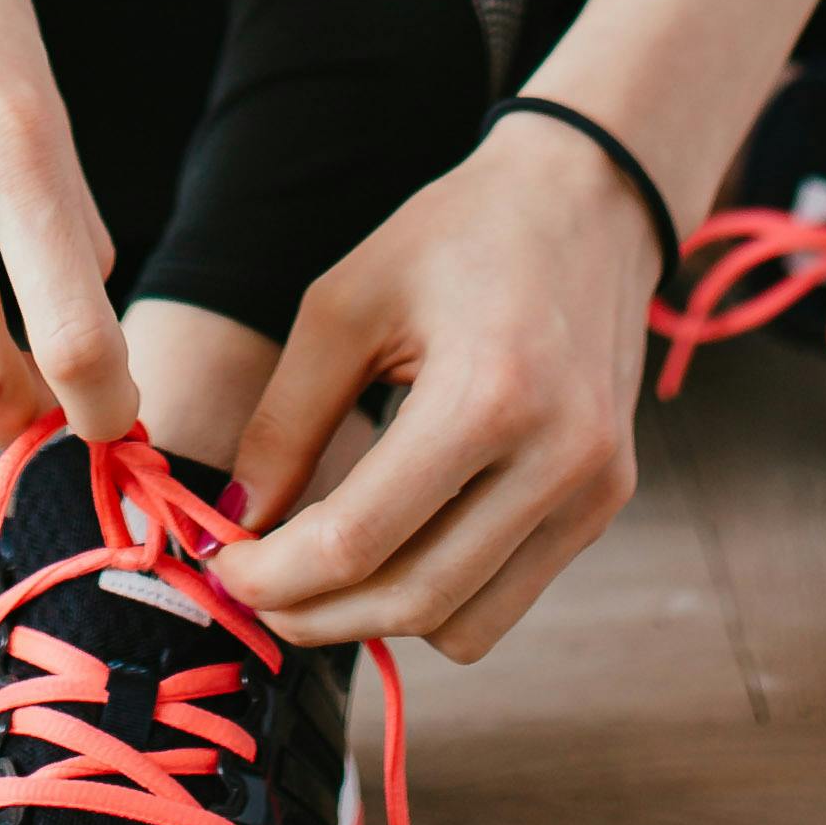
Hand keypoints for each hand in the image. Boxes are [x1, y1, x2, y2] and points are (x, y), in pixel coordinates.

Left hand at [220, 113, 663, 658]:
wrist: (587, 200)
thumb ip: (286, 422)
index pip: (360, 539)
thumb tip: (236, 523)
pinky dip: (437, 598)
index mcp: (489, 395)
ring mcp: (593, 489)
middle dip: (313, 613)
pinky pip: (506, 600)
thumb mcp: (346, 305)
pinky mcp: (604, 504)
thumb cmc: (458, 235)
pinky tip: (394, 548)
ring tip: (316, 575)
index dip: (274, 574)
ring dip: (375, 619)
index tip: (221, 567)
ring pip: (463, 624)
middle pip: (411, 599)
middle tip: (254, 590)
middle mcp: (557, 457)